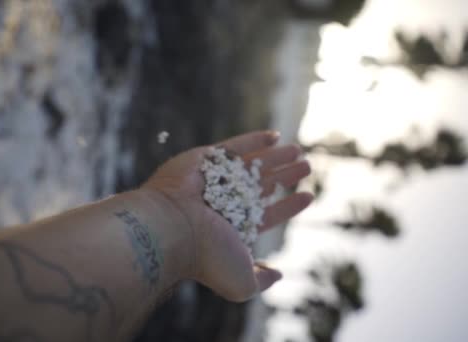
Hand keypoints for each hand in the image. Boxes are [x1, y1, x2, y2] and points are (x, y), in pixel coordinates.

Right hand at [143, 131, 312, 300]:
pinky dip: (254, 141)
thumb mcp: (242, 282)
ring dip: (275, 157)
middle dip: (284, 177)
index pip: (267, 215)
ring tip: (298, 151)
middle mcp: (223, 203)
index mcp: (232, 229)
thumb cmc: (207, 256)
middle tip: (306, 166)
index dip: (288, 206)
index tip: (308, 196)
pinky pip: (232, 148)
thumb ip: (261, 280)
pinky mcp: (204, 159)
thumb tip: (277, 273)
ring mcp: (213, 180)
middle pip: (262, 186)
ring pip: (251, 165)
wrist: (172, 227)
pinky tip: (275, 137)